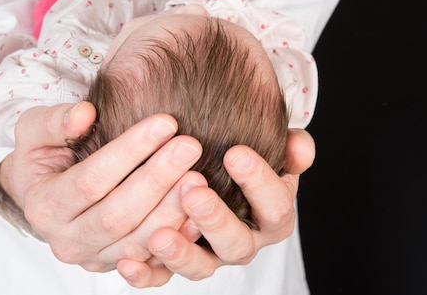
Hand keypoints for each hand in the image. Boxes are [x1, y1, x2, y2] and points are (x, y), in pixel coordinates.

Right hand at [0, 102, 204, 271]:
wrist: (43, 191)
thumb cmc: (44, 155)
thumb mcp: (34, 130)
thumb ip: (54, 121)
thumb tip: (85, 114)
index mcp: (43, 206)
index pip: (91, 180)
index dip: (129, 151)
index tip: (166, 122)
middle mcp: (66, 240)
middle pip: (118, 215)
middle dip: (157, 179)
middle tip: (190, 146)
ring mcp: (93, 258)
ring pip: (137, 243)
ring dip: (172, 211)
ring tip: (199, 176)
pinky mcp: (117, 266)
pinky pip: (151, 264)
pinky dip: (177, 242)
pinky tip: (197, 216)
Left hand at [116, 128, 315, 286]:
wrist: (217, 178)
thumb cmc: (241, 162)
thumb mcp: (270, 150)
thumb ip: (288, 147)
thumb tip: (300, 147)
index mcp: (271, 215)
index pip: (275, 205)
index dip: (259, 181)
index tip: (235, 153)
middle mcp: (243, 242)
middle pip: (237, 244)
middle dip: (216, 219)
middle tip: (193, 192)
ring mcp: (210, 258)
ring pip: (201, 268)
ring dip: (181, 253)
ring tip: (159, 235)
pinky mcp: (178, 266)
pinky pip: (163, 279)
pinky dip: (145, 274)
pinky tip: (127, 262)